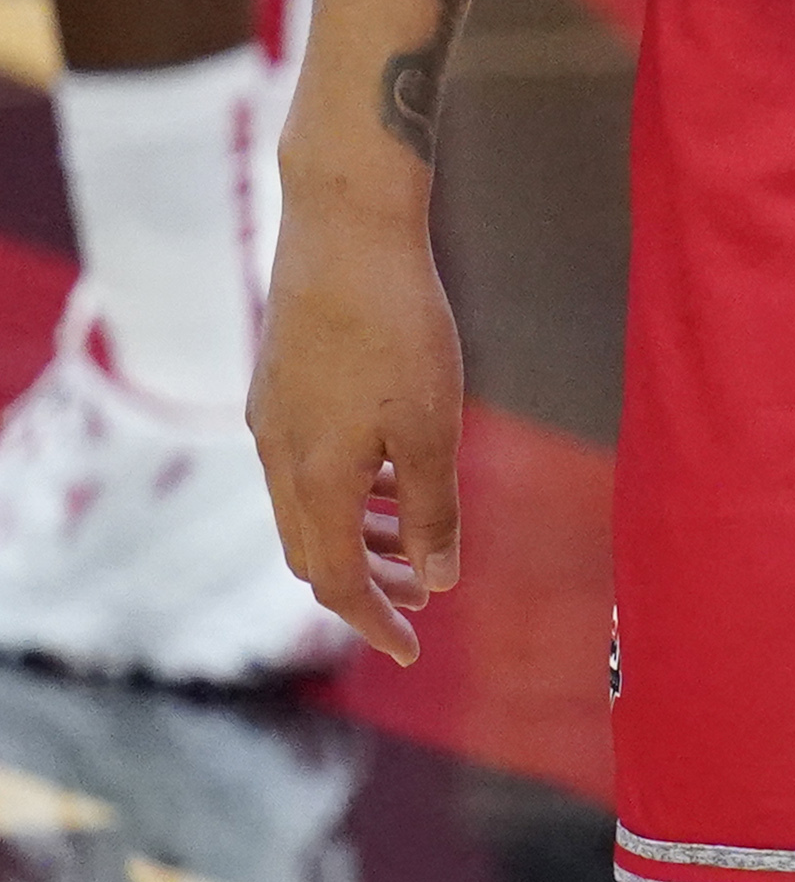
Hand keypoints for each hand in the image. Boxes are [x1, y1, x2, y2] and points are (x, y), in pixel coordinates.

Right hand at [248, 189, 464, 662]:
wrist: (345, 232)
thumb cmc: (399, 328)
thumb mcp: (432, 428)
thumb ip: (432, 510)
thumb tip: (436, 581)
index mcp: (314, 479)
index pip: (335, 581)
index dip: (374, 622)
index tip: (414, 650)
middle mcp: (278, 457)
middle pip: (314, 552)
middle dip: (365, 588)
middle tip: (418, 605)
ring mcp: (272, 420)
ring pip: (308, 508)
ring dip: (360, 538)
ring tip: (415, 546)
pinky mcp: (279, 386)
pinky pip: (307, 466)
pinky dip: (348, 492)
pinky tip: (392, 479)